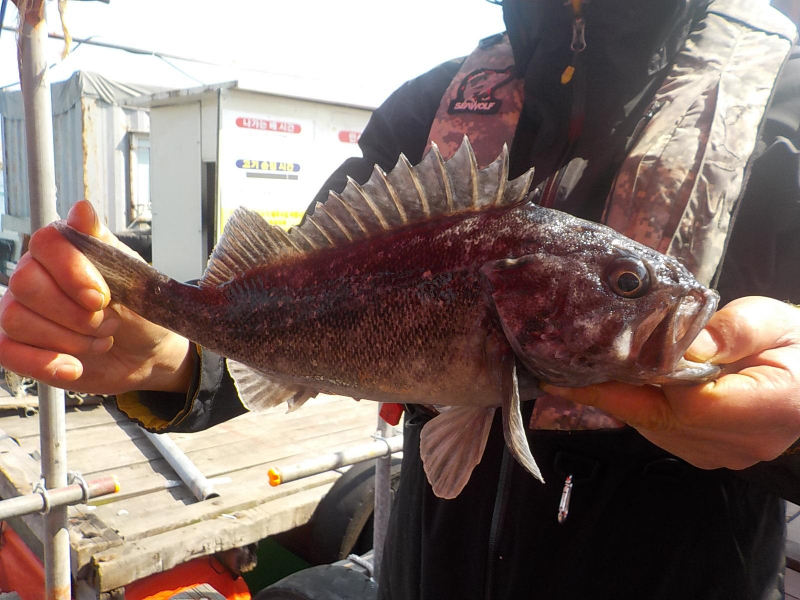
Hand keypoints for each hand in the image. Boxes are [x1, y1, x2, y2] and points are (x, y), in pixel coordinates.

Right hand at [0, 201, 193, 394]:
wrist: (148, 353)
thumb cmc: (140, 310)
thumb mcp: (133, 277)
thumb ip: (103, 244)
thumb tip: (81, 209)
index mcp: (63, 250)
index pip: (46, 243)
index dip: (71, 272)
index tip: (103, 297)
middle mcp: (35, 275)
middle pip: (26, 283)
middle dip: (75, 313)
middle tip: (108, 322)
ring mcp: (22, 310)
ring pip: (17, 319)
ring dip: (69, 339)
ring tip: (100, 340)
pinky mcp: (20, 346)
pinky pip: (8, 351)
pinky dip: (45, 363)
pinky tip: (75, 366)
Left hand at [541, 296, 799, 469]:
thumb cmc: (799, 344)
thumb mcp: (774, 321)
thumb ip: (733, 330)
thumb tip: (690, 345)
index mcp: (764, 408)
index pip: (683, 401)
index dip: (633, 381)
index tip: (590, 363)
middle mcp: (740, 442)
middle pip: (657, 419)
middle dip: (607, 392)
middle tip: (560, 371)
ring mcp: (724, 454)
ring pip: (654, 428)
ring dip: (619, 400)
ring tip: (580, 372)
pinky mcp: (710, 454)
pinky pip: (662, 433)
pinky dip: (638, 408)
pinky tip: (619, 384)